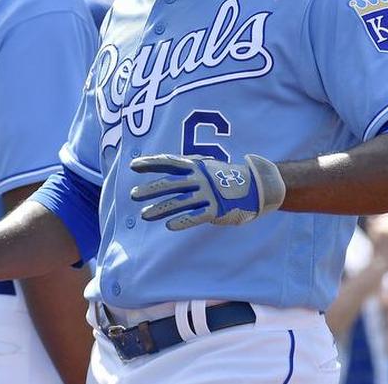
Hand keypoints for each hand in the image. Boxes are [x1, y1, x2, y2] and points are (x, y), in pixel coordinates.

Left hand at [130, 154, 285, 230]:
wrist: (254, 186)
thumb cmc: (225, 176)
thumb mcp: (206, 165)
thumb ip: (188, 167)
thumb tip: (165, 166)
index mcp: (196, 165)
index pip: (169, 162)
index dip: (151, 163)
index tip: (133, 166)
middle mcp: (200, 179)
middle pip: (170, 184)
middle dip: (150, 189)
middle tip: (133, 195)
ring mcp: (207, 194)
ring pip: (178, 202)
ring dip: (159, 208)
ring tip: (144, 215)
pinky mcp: (215, 209)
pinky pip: (195, 216)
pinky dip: (182, 221)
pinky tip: (169, 225)